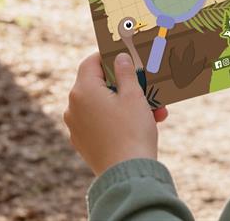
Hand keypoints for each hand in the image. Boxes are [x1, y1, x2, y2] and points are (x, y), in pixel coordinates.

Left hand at [64, 52, 168, 175]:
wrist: (127, 174)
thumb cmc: (132, 131)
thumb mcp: (134, 96)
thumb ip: (125, 73)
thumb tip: (119, 58)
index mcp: (83, 91)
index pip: (91, 62)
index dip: (108, 56)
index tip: (125, 56)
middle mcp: (73, 107)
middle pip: (99, 85)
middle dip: (126, 85)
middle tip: (147, 86)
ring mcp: (76, 126)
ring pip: (103, 105)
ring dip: (127, 104)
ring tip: (155, 111)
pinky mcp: (83, 142)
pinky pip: (101, 123)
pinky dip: (118, 119)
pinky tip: (143, 124)